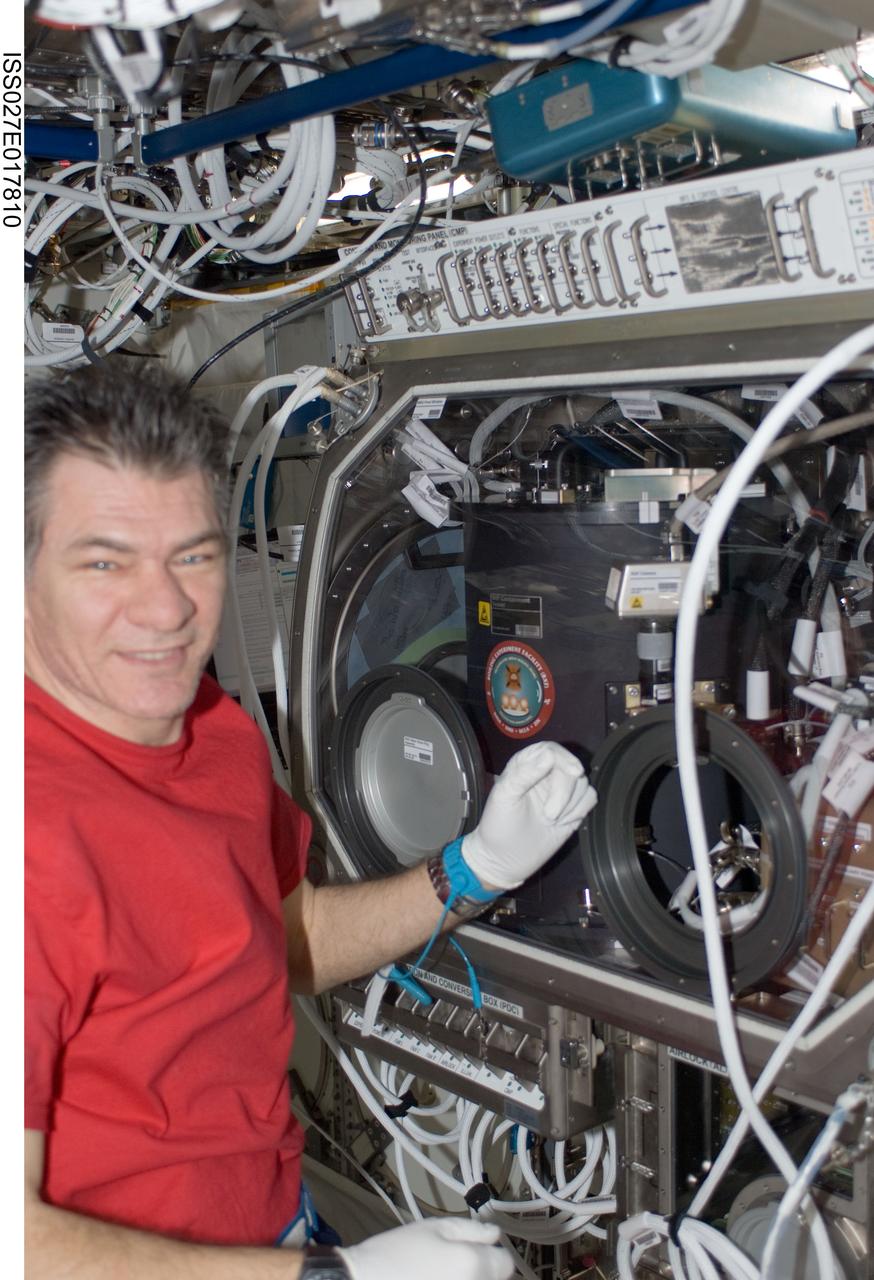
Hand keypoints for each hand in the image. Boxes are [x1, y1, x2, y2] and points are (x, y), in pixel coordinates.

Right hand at [338, 1216, 513, 1279]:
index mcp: (475, 1265)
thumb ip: (470, 1230)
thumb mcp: (432, 1228)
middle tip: (451, 1264)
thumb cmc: (397, 1254)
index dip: (492, 1254)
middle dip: (481, 1272)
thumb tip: (494, 1235)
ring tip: (440, 1275)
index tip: (475, 1250)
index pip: (505, 1263)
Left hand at [462, 741, 596, 890]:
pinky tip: (562, 823)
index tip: (574, 772)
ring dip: (570, 804)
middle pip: (571, 768)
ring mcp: (560, 792)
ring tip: (550, 820)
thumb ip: (524, 774)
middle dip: (564, 792)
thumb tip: (548, 755)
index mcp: (526, 765)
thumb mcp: (504, 796)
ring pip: (583, 783)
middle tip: (548, 814)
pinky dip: (579, 810)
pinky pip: (589, 798)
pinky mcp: (572, 809)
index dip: (564, 758)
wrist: (505, 859)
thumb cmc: (498, 826)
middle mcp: (545, 774)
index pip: (551, 750)